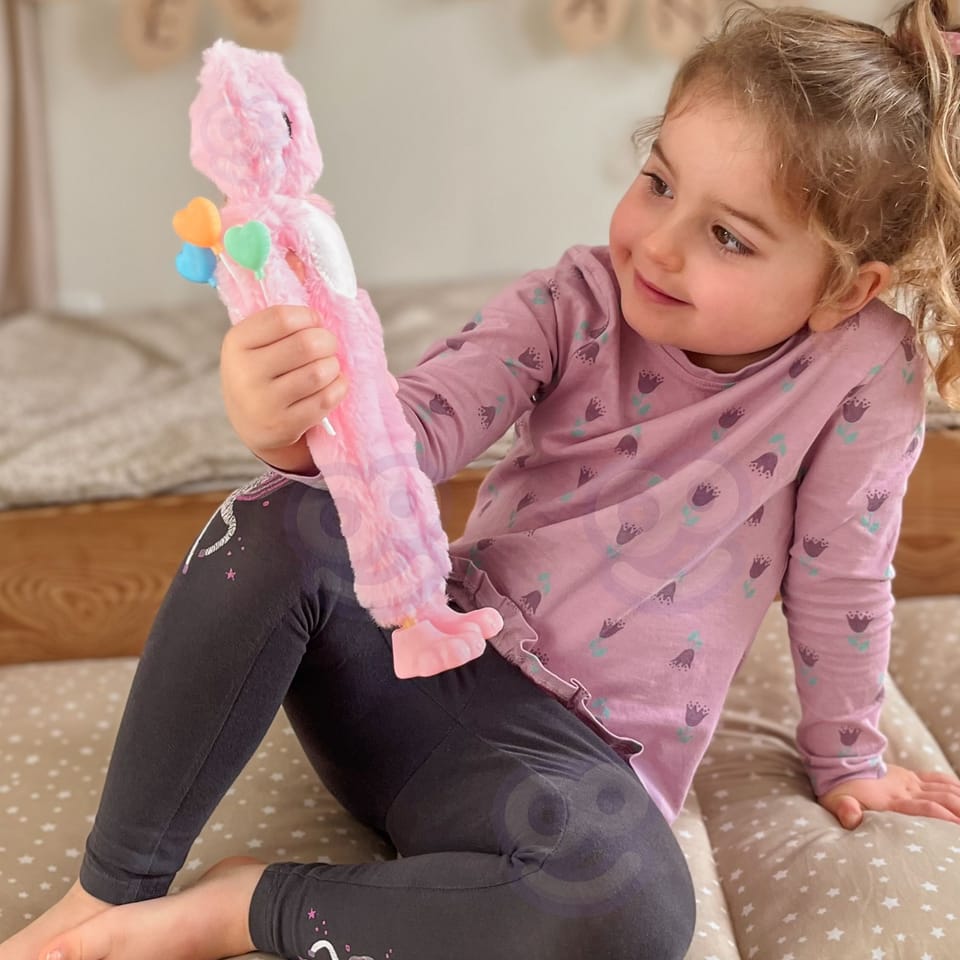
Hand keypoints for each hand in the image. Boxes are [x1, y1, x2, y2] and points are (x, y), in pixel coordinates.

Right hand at [220, 304, 346, 469]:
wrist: (252, 422)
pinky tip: (332, 385)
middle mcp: (245, 372)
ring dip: (334, 367)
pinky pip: (325, 399)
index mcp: (237, 342)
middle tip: (327, 346)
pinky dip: (338, 388)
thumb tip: (298, 258)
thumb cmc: (265, 370)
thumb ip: (279, 306)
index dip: (309, 317)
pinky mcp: (283, 426)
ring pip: (319, 372)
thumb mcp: (260, 340)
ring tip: (329, 367)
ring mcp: (263, 402)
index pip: (282, 317)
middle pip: (307, 345)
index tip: (314, 323)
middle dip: (328, 342)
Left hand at [819, 764, 959, 828]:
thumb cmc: (837, 788)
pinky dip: (955, 786)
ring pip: (944, 789)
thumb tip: (850, 817)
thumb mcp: (835, 801)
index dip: (946, 820)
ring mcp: (909, 781)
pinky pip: (938, 779)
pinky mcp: (910, 775)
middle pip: (942, 800)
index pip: (926, 810)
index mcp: (891, 801)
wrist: (837, 759)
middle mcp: (905, 790)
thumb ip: (845, 810)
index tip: (958, 833)